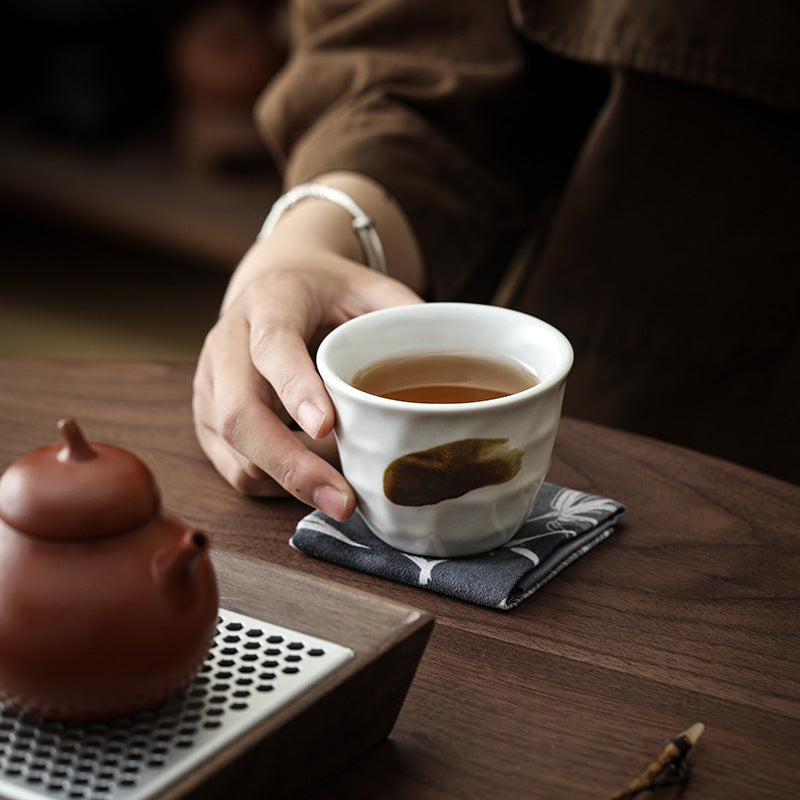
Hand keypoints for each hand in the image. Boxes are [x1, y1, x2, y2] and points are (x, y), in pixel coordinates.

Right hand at [193, 226, 422, 520]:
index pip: (274, 346)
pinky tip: (311, 479)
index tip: (330, 428)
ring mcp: (210, 383)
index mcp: (270, 301)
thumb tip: (453, 364)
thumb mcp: (370, 287)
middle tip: (343, 501)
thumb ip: (405, 317)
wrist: (274, 284)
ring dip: (286, 482)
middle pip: (239, 413)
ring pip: (233, 450)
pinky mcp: (206, 416)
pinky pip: (232, 466)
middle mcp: (227, 342)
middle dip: (290, 465)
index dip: (297, 389)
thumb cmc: (328, 292)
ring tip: (341, 494)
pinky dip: (274, 484)